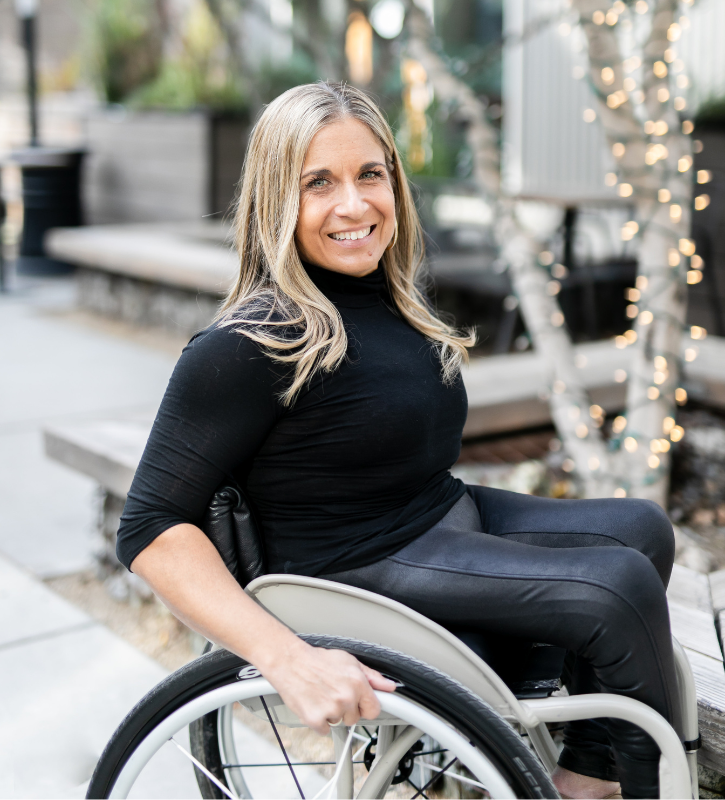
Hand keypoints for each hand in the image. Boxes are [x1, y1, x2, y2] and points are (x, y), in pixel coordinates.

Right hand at [260, 639, 396, 734]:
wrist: (290, 662)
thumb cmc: (317, 660)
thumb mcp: (349, 661)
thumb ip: (372, 676)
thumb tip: (389, 687)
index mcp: (357, 682)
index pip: (374, 710)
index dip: (366, 707)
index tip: (359, 704)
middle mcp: (346, 697)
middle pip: (355, 718)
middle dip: (346, 709)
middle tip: (334, 693)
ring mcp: (331, 709)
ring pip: (338, 722)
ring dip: (331, 714)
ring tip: (322, 695)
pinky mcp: (314, 719)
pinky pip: (324, 730)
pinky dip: (318, 721)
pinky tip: (314, 703)